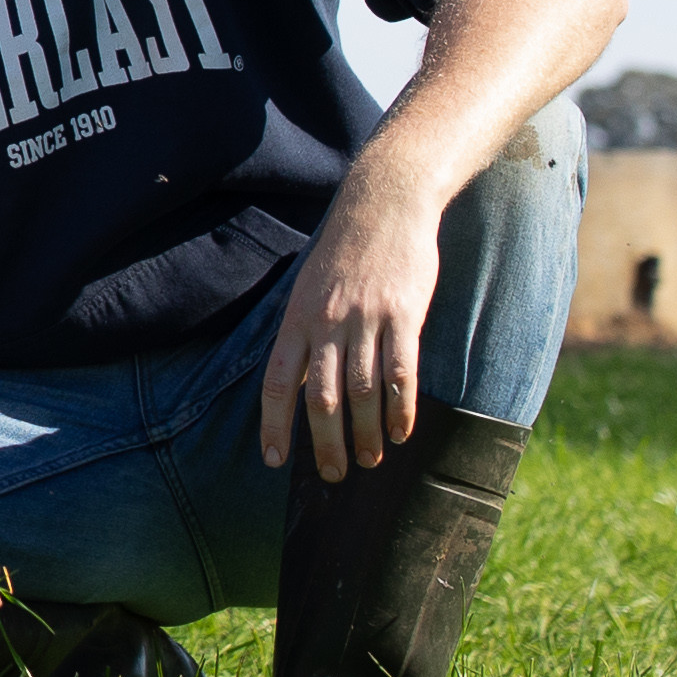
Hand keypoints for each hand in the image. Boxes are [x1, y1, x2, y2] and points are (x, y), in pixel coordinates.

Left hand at [257, 178, 447, 477]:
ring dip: (366, 433)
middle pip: (321, 398)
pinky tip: (402, 432)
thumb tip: (297, 383)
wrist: (384, 202)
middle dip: (326, 444)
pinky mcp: (403, 314)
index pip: (277, 383)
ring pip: (362, 392)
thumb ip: (304, 334)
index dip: (274, 424)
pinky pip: (401, 372)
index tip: (274, 460)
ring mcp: (365, 319)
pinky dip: (401, 409)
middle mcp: (327, 323)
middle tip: (334, 475)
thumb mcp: (309, 288)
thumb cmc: (345, 251)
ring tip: (372, 460)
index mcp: (297, 318)